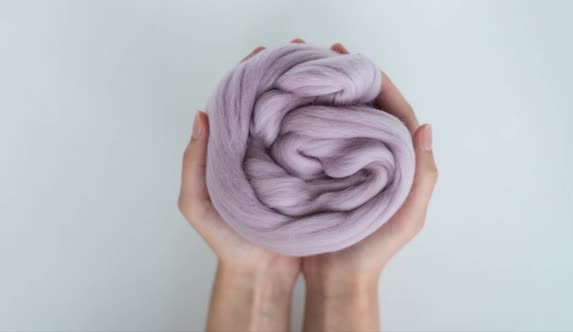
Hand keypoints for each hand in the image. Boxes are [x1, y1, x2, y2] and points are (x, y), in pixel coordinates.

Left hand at [177, 40, 304, 331]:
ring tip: (322, 74)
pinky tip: (337, 112)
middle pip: (272, 107)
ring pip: (296, 122)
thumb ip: (194, 164)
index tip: (263, 55)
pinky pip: (316, 147)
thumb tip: (201, 116)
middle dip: (285, 80)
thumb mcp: (198, 204)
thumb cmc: (226, 240)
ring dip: (307, 98)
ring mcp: (287, 163)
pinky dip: (324, 128)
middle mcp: (261, 152)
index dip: (249, 77)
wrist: (260, 274)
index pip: (240, 105)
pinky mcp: (309, 178)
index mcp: (234, 152)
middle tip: (301, 55)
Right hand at [302, 43, 437, 331]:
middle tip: (328, 55)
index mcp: (397, 161)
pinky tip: (296, 104)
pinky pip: (319, 136)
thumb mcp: (407, 217)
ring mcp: (346, 162)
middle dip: (349, 80)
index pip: (393, 112)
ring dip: (328, 94)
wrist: (336, 277)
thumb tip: (427, 128)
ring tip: (311, 71)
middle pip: (365, 108)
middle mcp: (372, 155)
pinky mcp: (321, 170)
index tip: (358, 62)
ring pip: (341, 118)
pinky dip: (310, 117)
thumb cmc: (374, 249)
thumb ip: (422, 176)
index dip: (380, 84)